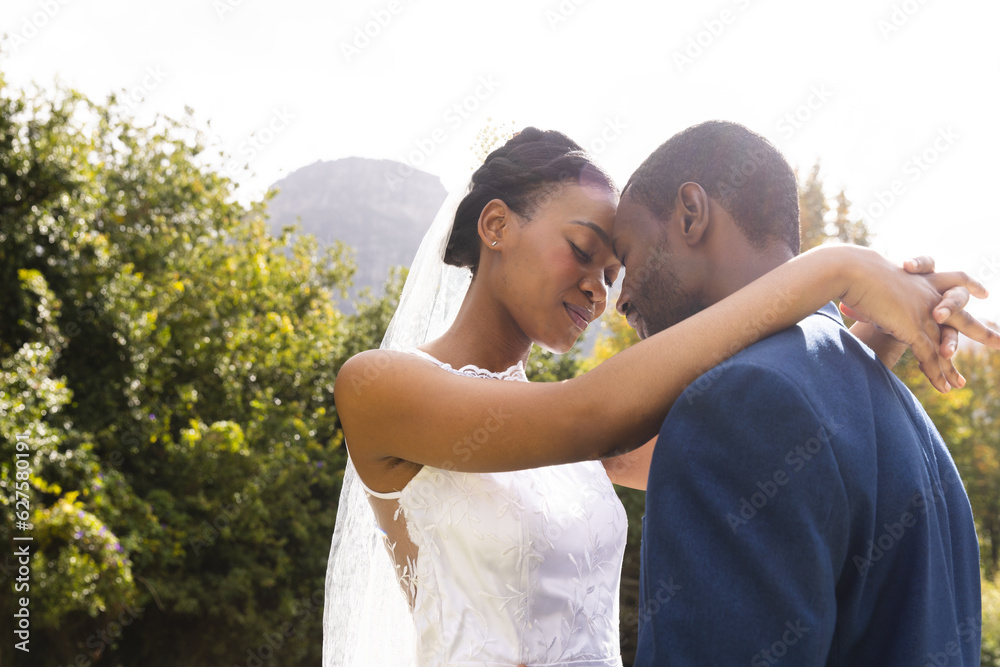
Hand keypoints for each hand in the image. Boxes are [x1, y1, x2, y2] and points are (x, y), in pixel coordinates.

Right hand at [838, 248, 999, 392]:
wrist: (851, 269)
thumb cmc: (850, 271)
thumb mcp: (869, 278)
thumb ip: (873, 289)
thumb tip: (853, 295)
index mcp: (922, 280)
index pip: (954, 279)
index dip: (969, 285)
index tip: (984, 292)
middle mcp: (929, 296)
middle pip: (962, 316)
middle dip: (983, 332)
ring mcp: (924, 312)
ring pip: (944, 343)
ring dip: (950, 367)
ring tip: (960, 384)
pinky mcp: (913, 327)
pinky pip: (929, 355)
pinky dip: (937, 374)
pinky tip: (945, 388)